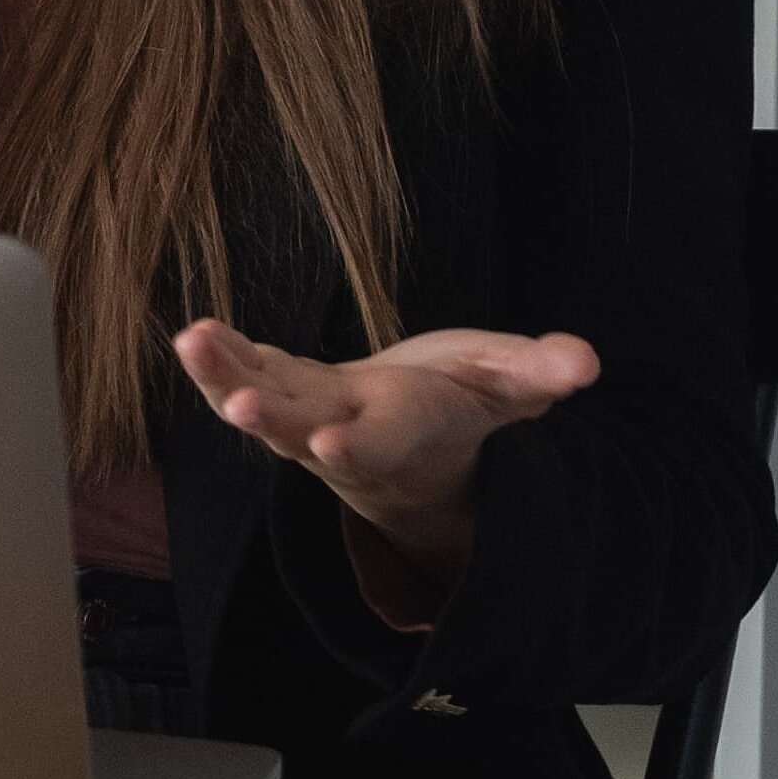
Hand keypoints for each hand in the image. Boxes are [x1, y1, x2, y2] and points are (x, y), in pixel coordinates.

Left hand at [168, 317, 598, 608]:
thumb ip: (539, 374)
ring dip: (225, 379)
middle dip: (278, 421)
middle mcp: (347, 430)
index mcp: (406, 431)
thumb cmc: (463, 405)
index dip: (358, 445)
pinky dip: (219, 361)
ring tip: (194, 342)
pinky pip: (245, 376)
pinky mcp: (283, 389)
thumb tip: (585, 363)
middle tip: (247, 406)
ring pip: (260, 404)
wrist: (416, 438)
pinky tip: (192, 333)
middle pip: (306, 432)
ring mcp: (307, 414)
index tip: (331, 444)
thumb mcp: (509, 387)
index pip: (380, 444)